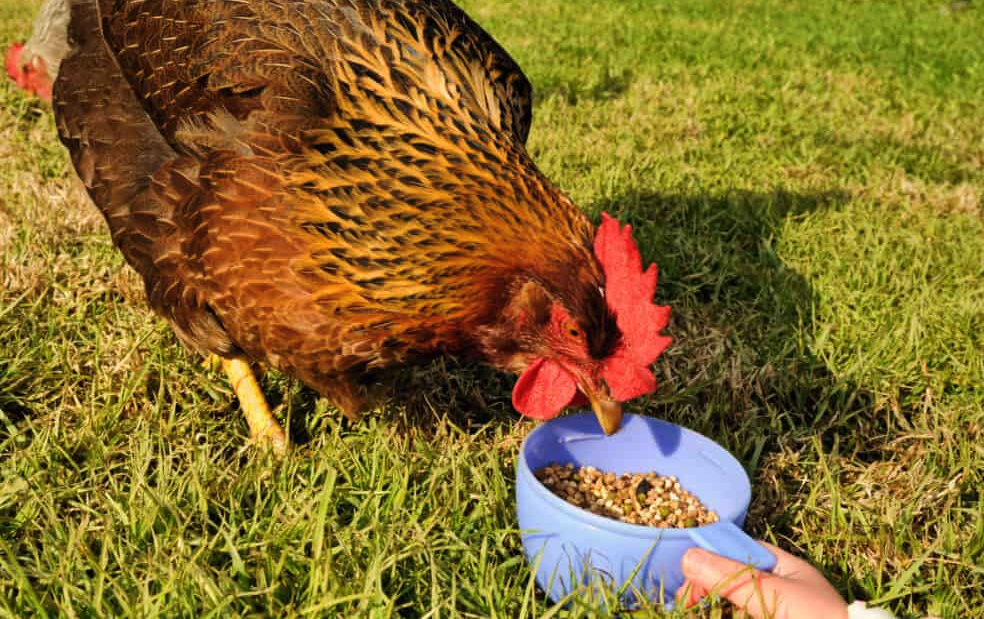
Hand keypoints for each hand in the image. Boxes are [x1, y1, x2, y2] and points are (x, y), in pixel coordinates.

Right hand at [677, 542, 847, 618]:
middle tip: (686, 606)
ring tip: (691, 611)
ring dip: (707, 605)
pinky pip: (733, 614)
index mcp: (783, 568)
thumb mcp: (778, 596)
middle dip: (702, 588)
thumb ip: (735, 578)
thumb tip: (688, 556)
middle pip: (726, 579)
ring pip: (727, 603)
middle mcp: (775, 589)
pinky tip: (704, 613)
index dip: (709, 558)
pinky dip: (719, 612)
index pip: (737, 551)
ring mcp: (767, 610)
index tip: (688, 573)